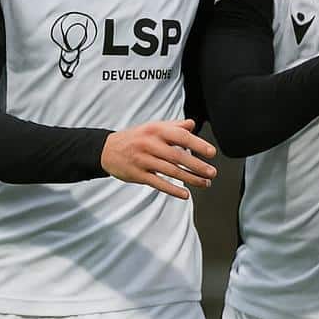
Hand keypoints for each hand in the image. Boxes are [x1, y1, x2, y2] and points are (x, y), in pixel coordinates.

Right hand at [101, 119, 217, 199]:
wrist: (107, 150)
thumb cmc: (136, 138)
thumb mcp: (153, 127)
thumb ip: (174, 126)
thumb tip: (192, 124)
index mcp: (156, 130)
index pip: (181, 136)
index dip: (198, 144)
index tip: (212, 153)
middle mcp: (150, 144)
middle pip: (178, 156)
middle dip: (197, 166)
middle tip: (212, 172)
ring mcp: (143, 160)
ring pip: (171, 171)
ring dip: (190, 178)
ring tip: (205, 183)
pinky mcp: (138, 175)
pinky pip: (158, 183)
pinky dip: (173, 190)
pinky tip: (185, 194)